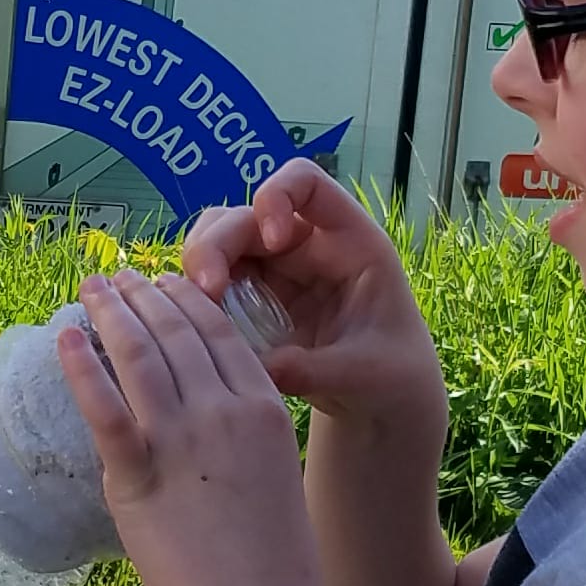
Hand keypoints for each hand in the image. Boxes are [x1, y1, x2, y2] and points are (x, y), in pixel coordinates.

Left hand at [57, 271, 317, 585]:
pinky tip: (63, 339)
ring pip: (139, 358)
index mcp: (262, 408)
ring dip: (110, 315)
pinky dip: (81, 368)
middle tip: (115, 277)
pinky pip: (104, 409)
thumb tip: (201, 417)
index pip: (218, 332)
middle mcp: (223, 412)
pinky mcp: (139, 476)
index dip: (183, 298)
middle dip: (140, 296)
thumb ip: (240, 437)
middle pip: (175, 334)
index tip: (160, 282)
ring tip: (89, 291)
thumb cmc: (272, 562)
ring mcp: (180, 442)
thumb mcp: (274, 476)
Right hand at [181, 162, 445, 445]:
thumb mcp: (365, 375)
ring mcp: (276, 271)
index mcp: (348, 242)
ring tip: (194, 309)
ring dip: (198, 267)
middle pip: (244, 216)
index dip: (280, 196)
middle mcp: (306, 246)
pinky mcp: (254, 300)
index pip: (307, 184)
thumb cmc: (392, 374)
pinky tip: (195, 327)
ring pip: (218, 243)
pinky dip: (196, 299)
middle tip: (206, 290)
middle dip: (216, 244)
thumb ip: (314, 369)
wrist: (386, 400)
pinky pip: (214, 284)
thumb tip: (259, 368)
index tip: (274, 241)